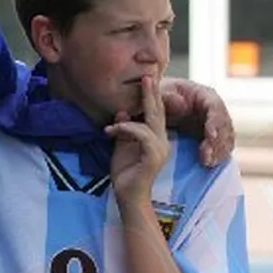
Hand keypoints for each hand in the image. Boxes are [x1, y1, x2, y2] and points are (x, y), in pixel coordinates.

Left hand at [105, 75, 169, 205]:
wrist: (128, 196)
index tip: (148, 78)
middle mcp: (162, 141)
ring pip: (150, 122)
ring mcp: (160, 149)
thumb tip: (121, 110)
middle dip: (152, 93)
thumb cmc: (125, 172)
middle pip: (159, 112)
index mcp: (155, 137)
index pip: (155, 112)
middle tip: (148, 75)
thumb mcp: (121, 145)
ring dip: (127, 121)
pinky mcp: (154, 157)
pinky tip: (111, 132)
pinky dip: (126, 129)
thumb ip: (123, 128)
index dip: (152, 96)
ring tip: (111, 126)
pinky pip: (142, 135)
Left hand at [160, 78, 234, 166]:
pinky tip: (208, 164)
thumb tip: (180, 103)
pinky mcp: (213, 138)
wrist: (157, 109)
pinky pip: (221, 148)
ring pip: (225, 138)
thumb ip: (166, 97)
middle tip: (207, 157)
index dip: (215, 121)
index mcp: (204, 95)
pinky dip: (217, 156)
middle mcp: (214, 110)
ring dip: (219, 152)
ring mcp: (215, 125)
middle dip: (218, 141)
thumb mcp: (159, 95)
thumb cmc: (157, 98)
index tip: (211, 136)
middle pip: (224, 125)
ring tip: (207, 163)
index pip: (215, 107)